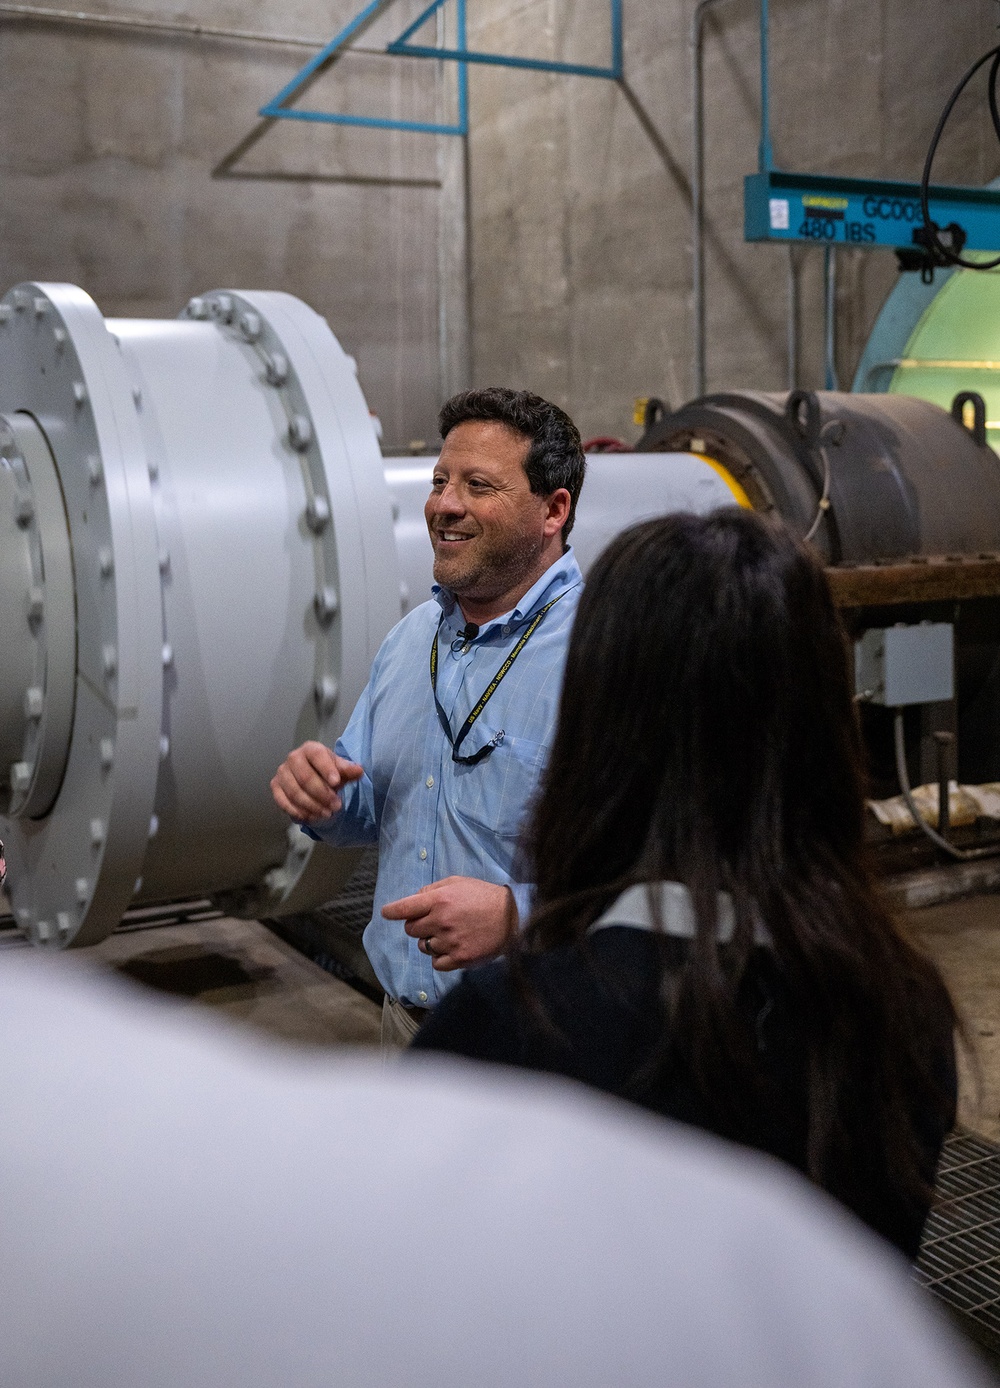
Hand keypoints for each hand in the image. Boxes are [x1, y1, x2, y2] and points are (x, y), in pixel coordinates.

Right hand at [270, 741, 363, 823]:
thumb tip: (359, 770)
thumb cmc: (328, 773)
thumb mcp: (341, 771)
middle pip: (305, 778)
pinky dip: (297, 811)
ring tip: (327, 814)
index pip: (317, 756)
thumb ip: (348, 770)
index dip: (326, 769)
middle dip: (322, 794)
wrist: (314, 780)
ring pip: (295, 792)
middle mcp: (293, 758)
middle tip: (336, 806)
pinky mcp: (275, 787)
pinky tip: (311, 818)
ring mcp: (282, 772)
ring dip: (312, 806)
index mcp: (310, 749)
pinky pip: (283, 801)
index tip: (336, 783)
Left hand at [381, 877, 516, 970]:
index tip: (386, 913)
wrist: (513, 917)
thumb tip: (415, 898)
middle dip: (417, 926)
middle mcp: (441, 921)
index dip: (392, 911)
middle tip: (433, 922)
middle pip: (411, 930)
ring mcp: (450, 941)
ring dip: (430, 942)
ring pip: (423, 947)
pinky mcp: (459, 958)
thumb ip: (434, 889)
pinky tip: (452, 948)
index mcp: (440, 899)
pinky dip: (440, 958)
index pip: (405, 907)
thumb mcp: (459, 883)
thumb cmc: (484, 896)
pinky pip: (436, 963)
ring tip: (448, 935)